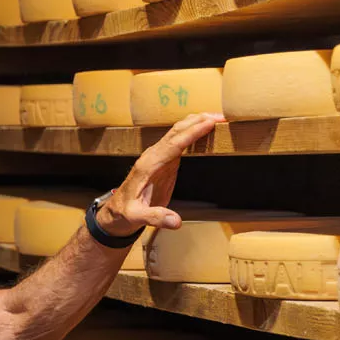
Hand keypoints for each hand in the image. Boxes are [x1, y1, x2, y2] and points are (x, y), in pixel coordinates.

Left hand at [96, 112, 221, 236]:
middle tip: (221, 117)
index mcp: (147, 165)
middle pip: (177, 132)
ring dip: (197, 123)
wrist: (117, 211)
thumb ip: (156, 218)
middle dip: (199, 121)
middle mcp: (153, 156)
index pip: (173, 144)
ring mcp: (159, 156)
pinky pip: (181, 141)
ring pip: (179, 132)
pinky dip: (194, 132)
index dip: (192, 133)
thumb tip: (176, 221)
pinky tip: (207, 129)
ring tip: (219, 119)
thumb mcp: (136, 217)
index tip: (209, 123)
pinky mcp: (165, 160)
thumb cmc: (125, 212)